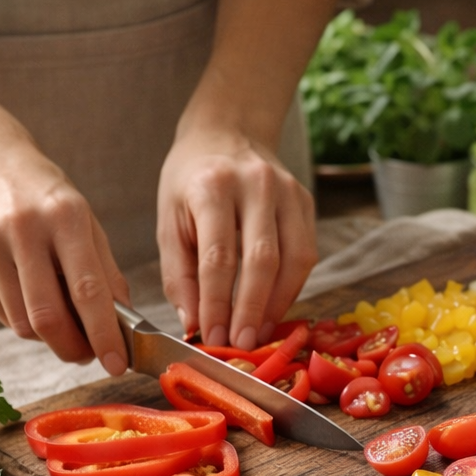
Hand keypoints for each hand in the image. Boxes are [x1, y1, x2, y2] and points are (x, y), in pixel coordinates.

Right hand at [0, 141, 130, 371]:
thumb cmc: (49, 199)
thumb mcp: (88, 224)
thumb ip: (106, 274)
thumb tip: (123, 328)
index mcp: (65, 216)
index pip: (88, 291)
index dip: (103, 335)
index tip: (117, 364)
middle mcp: (24, 229)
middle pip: (47, 316)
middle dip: (73, 348)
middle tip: (88, 356)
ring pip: (22, 323)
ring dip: (49, 339)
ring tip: (64, 327)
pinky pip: (1, 313)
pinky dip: (25, 322)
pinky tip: (34, 305)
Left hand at [156, 124, 316, 348]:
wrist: (226, 131)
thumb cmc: (191, 180)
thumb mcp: (169, 220)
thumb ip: (179, 274)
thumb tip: (194, 323)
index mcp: (212, 186)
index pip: (219, 257)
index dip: (217, 303)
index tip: (211, 336)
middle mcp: (256, 184)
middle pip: (262, 260)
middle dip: (251, 310)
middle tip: (241, 344)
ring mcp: (287, 191)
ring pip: (294, 259)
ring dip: (277, 303)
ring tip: (259, 332)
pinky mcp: (305, 201)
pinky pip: (306, 253)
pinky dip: (291, 287)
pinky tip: (273, 307)